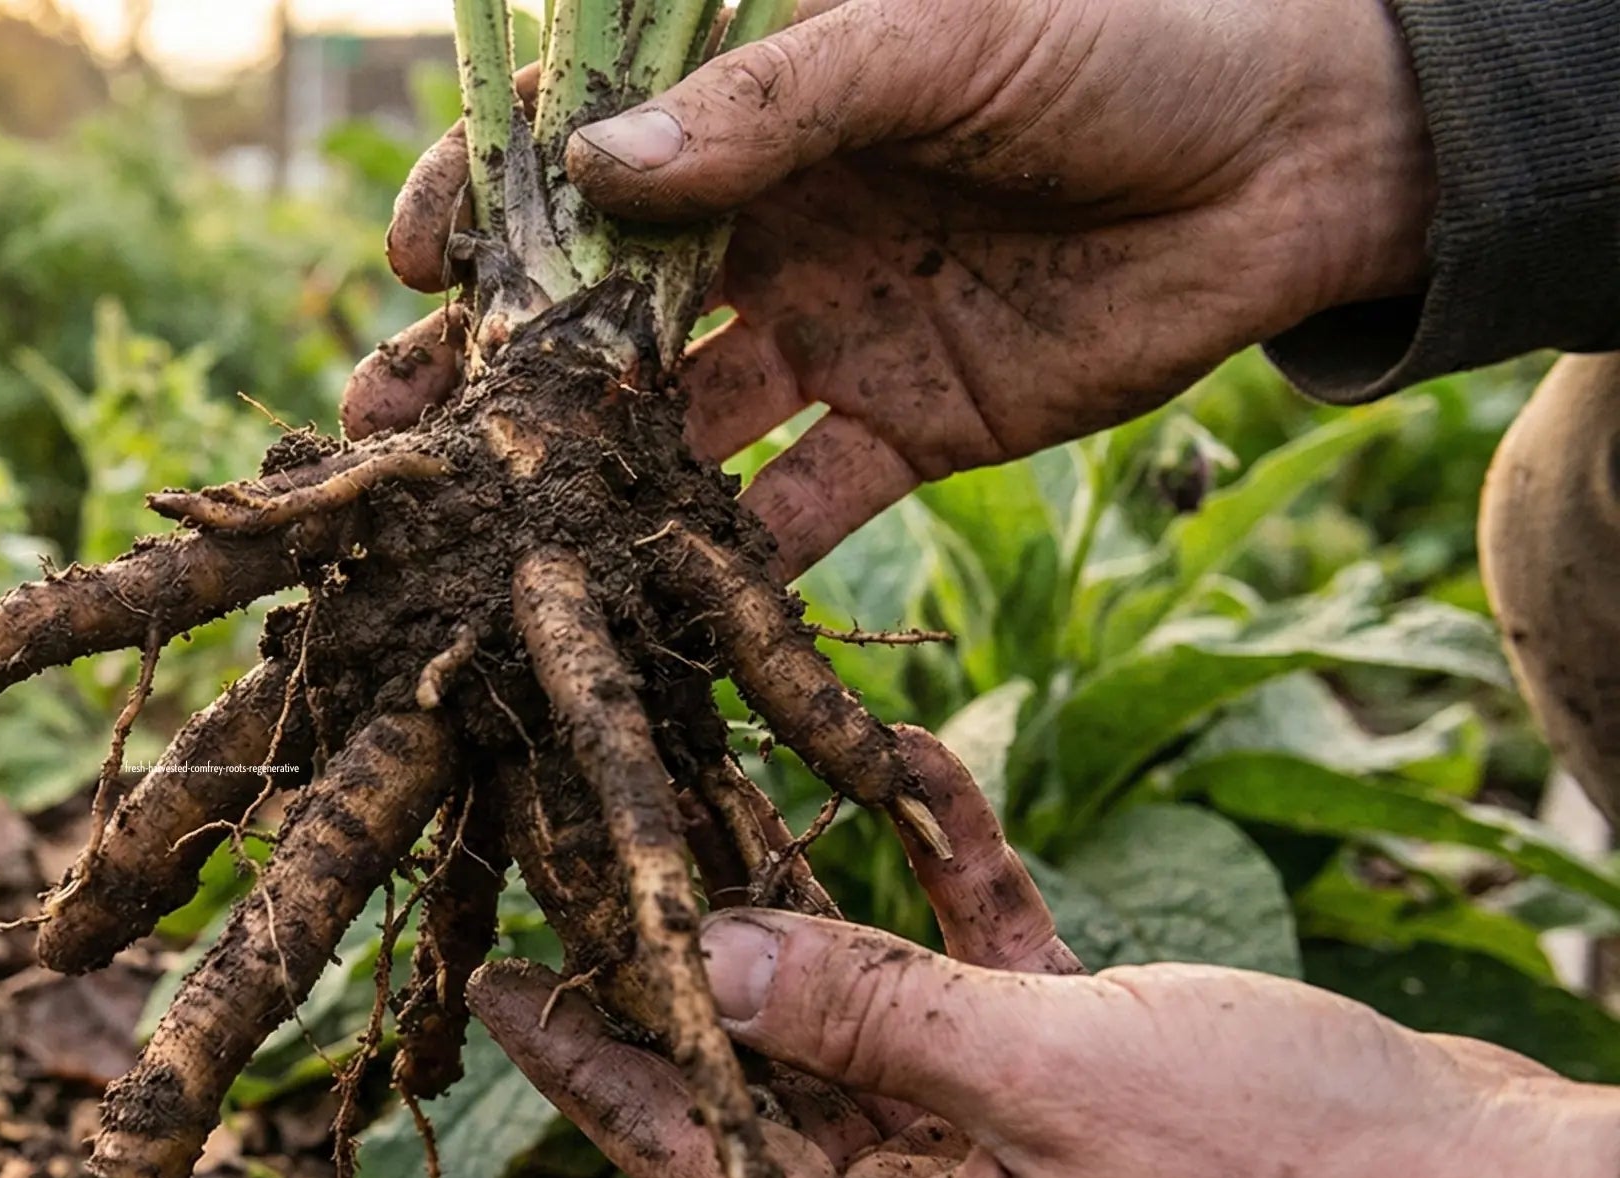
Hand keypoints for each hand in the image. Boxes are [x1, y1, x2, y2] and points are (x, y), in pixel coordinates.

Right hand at [346, 0, 1437, 578]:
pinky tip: (650, 610)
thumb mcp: (942, 44)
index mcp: (759, 118)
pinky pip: (796, 511)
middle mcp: (766, 233)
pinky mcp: (904, 436)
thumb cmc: (1126, 42)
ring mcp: (825, 339)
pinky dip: (728, 563)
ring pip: (668, 423)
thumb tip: (599, 167)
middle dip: (489, 370)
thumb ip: (779, 105)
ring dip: (576, 477)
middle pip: (593, 311)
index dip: (485, 205)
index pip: (578, 159)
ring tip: (476, 532)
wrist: (1305, 154)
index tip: (419, 261)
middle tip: (383, 429)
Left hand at [475, 868, 1619, 1177]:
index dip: (593, 1060)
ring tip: (720, 775)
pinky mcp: (1096, 1088)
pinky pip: (987, 979)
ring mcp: (1020, 1162)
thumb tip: (705, 960)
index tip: (496, 978)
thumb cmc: (1302, 1172)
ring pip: (874, 1010)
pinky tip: (912, 766)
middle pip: (774, 1074)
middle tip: (600, 833)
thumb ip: (866, 1014)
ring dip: (821, 894)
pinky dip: (954, 887)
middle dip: (699, 947)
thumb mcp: (1054, 1073)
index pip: (701, 1157)